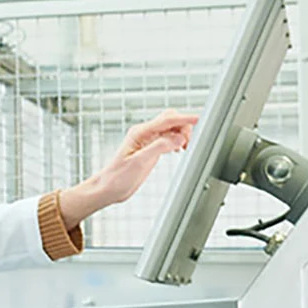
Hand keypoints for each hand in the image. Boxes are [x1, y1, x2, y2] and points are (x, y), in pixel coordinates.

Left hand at [58, 110, 198, 226]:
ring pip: (171, 128)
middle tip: (190, 143)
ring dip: (182, 134)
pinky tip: (180, 150)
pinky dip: (178, 141)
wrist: (109, 188)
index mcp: (139, 132)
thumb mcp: (139, 162)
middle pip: (170, 119)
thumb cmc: (117, 177)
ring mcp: (147, 140)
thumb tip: (178, 138)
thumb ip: (159, 147)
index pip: (167, 120)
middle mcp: (144, 133)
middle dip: (184, 126)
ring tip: (186, 148)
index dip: (184, 118)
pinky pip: (168, 138)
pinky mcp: (150, 148)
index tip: (199, 119)